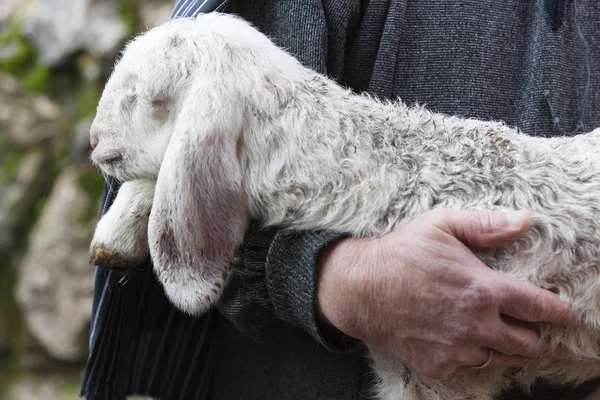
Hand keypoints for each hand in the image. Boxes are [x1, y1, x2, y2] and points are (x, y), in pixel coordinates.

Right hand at [316, 209, 579, 378]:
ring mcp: (458, 348)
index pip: (538, 307)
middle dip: (543, 340)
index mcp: (483, 289)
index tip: (571, 316)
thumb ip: (485, 224)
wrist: (359, 288)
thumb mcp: (441, 225)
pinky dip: (480, 358)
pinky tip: (476, 347)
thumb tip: (524, 220)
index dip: (561, 313)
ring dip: (516, 353)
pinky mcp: (440, 364)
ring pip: (504, 360)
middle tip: (544, 336)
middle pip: (530, 343)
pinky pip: (473, 367)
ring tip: (520, 347)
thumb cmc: (400, 253)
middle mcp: (476, 324)